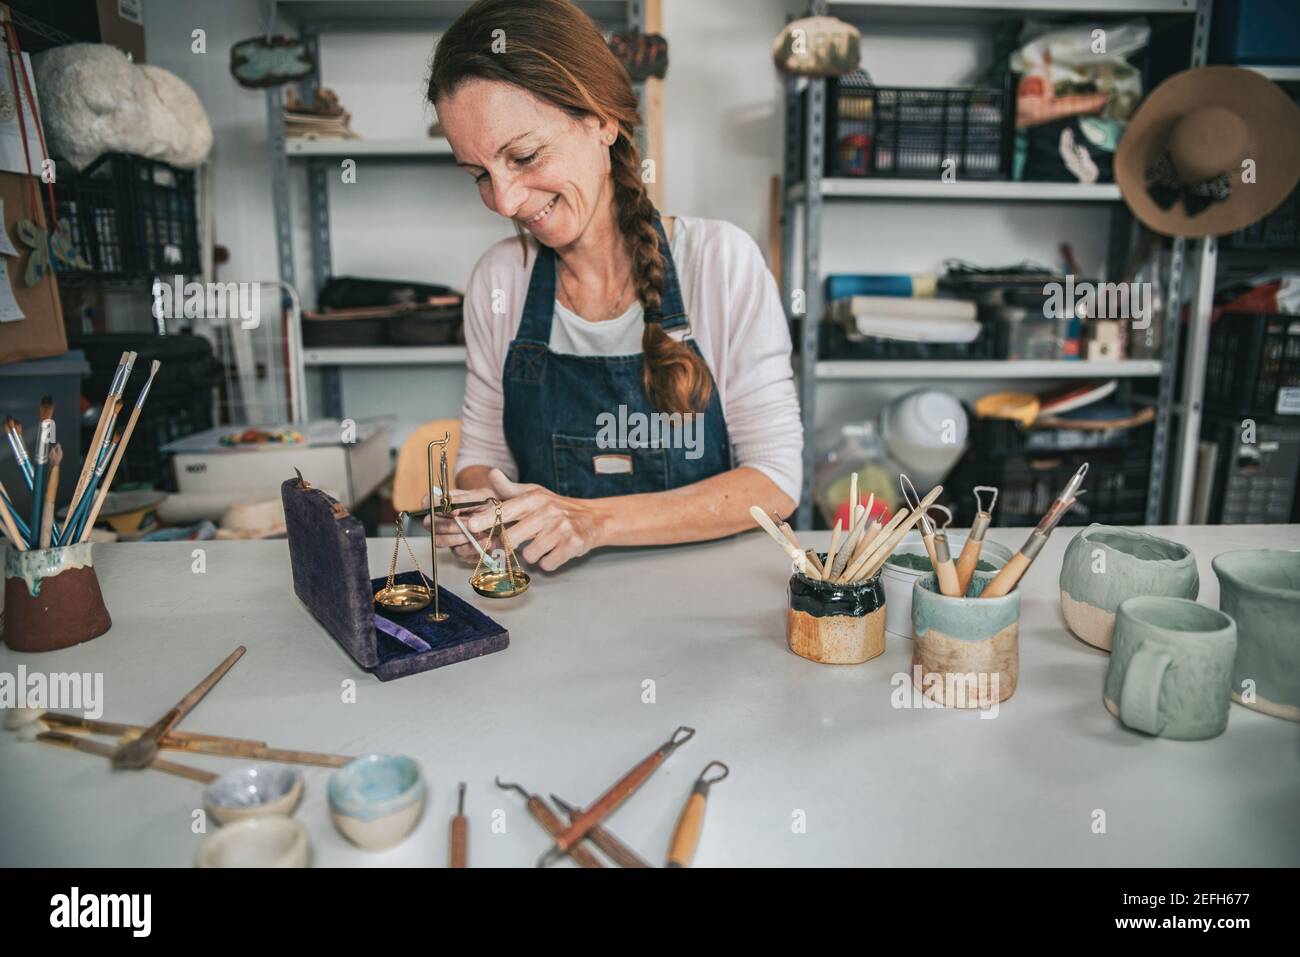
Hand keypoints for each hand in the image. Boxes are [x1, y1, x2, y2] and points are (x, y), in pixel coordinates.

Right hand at [423, 486, 495, 564]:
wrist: (507, 519)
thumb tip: (451, 509)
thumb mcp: (481, 497)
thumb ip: (465, 501)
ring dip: (460, 538)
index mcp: (445, 502)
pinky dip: (473, 548)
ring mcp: (448, 536)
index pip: (427, 502)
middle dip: (450, 526)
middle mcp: (442, 520)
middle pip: (431, 525)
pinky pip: (458, 553)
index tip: (453, 512)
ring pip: (440, 541)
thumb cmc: (491, 504)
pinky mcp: (459, 550)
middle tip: (469, 525)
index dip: (434, 506)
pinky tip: (486, 541)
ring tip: (478, 533)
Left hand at [452, 469, 604, 571]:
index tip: (471, 525)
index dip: (486, 518)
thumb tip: (492, 474)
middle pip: (512, 537)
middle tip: (516, 542)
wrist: (593, 518)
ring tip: (542, 544)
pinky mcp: (573, 545)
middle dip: (509, 545)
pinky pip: (547, 564)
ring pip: (529, 555)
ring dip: (532, 554)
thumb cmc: (556, 507)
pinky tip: (554, 551)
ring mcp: (561, 529)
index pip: (506, 509)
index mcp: (535, 498)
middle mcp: (548, 512)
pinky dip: (548, 562)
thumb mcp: (534, 493)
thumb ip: (509, 489)